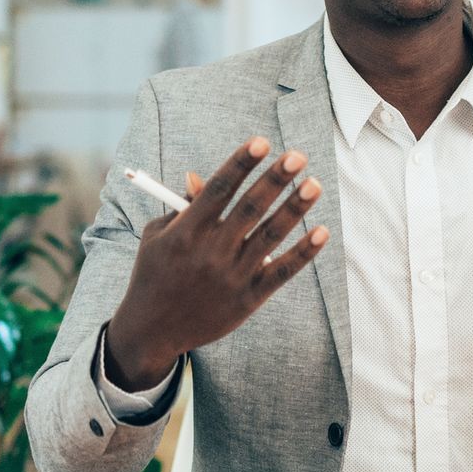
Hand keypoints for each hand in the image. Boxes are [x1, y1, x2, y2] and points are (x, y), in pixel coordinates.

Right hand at [103, 138, 329, 389]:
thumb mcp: (158, 236)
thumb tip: (199, 177)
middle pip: (249, 208)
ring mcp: (231, 276)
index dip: (241, 164)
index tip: (262, 142)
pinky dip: (303, 253)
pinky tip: (320, 232)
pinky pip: (280, 272)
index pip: (218, 189)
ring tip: (313, 184)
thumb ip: (181, 207)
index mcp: (186, 232)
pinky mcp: (247, 298)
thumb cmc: (154, 274)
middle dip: (274, 179)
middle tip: (297, 156)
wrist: (152, 330)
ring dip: (294, 208)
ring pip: (269, 236)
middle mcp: (210, 251)